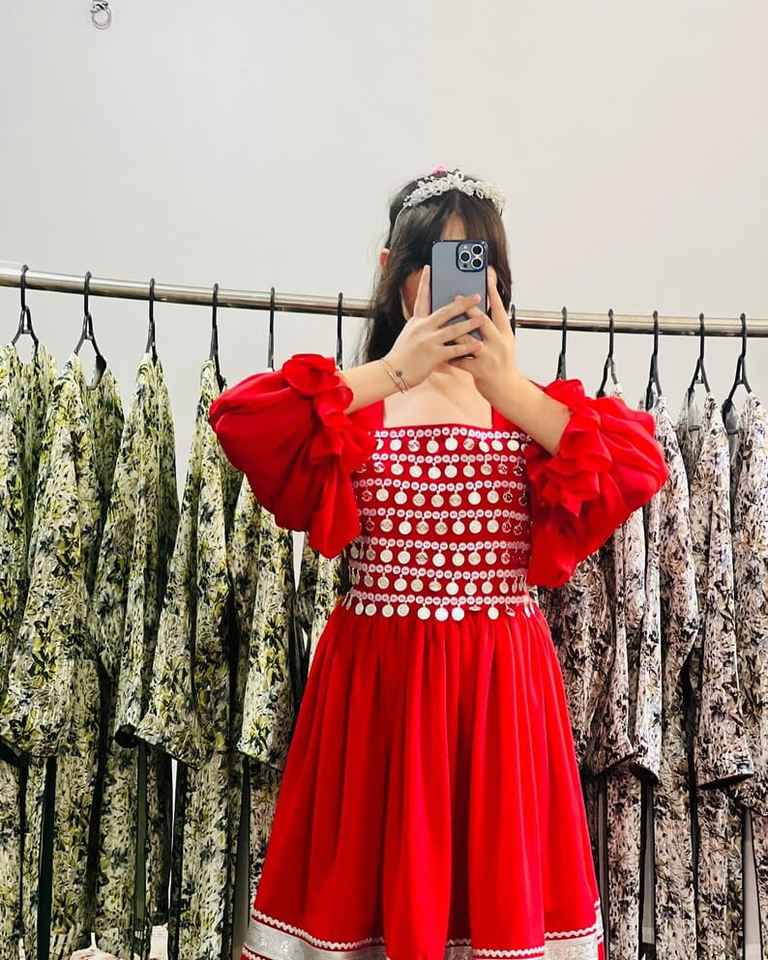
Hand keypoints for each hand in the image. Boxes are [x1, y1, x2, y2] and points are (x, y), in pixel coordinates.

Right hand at [384, 265, 484, 387]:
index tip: (429, 267)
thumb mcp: (408, 334)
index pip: (421, 298)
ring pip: (453, 329)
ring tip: (484, 319)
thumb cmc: (401, 356)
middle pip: (446, 311)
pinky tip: (478, 344)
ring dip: (470, 323)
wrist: (391, 373)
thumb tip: (433, 319)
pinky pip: (454, 350)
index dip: (425, 282)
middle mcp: (422, 328)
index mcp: (416, 321)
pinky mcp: (433, 356)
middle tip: (477, 296)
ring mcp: (428, 341)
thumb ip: (421, 325)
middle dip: (463, 303)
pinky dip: (467, 347)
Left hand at [449, 265, 519, 402]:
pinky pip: (460, 360)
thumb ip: (493, 329)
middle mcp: (499, 343)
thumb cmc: (503, 365)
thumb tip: (480, 312)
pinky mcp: (480, 370)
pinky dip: (448, 355)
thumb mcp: (504, 344)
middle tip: (455, 296)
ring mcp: (489, 356)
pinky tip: (438, 349)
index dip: (493, 291)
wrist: (507, 390)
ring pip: (468, 340)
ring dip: (453, 330)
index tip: (487, 274)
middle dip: (468, 309)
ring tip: (441, 321)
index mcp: (505, 334)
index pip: (499, 309)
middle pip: (483, 321)